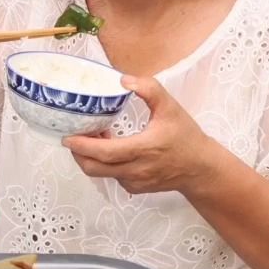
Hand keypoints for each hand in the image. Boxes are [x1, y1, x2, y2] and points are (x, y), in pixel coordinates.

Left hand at [62, 76, 219, 194]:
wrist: (200, 168)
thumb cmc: (186, 136)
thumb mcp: (170, 107)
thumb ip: (149, 89)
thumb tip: (123, 80)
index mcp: (143, 149)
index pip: (105, 153)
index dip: (83, 146)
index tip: (68, 137)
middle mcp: (136, 170)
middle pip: (94, 168)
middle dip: (78, 154)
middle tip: (72, 137)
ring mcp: (134, 182)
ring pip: (101, 174)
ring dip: (91, 158)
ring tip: (92, 140)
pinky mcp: (135, 188)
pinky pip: (112, 177)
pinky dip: (104, 165)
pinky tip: (109, 150)